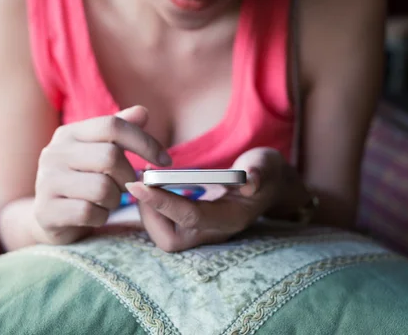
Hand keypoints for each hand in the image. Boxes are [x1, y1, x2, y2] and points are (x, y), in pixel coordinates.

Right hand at [33, 105, 170, 244]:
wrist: (49, 216)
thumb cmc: (83, 180)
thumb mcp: (100, 151)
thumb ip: (121, 131)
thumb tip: (143, 112)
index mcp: (69, 133)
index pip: (113, 125)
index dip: (144, 142)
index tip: (164, 160)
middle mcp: (54, 153)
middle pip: (110, 157)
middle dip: (128, 176)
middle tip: (128, 186)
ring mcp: (47, 182)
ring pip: (102, 188)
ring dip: (115, 199)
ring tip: (108, 200)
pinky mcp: (46, 211)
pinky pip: (90, 212)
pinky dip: (101, 216)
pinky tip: (95, 214)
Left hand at [127, 147, 291, 251]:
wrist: (268, 185)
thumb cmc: (265, 173)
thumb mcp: (265, 167)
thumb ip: (259, 173)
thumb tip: (250, 181)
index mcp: (231, 218)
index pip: (191, 218)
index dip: (163, 202)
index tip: (139, 184)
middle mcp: (214, 231)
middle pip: (170, 240)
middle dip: (149, 213)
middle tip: (141, 182)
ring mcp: (202, 231)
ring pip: (163, 237)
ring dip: (147, 211)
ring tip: (143, 181)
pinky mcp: (193, 226)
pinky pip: (164, 227)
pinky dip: (151, 209)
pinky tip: (149, 186)